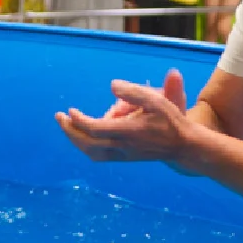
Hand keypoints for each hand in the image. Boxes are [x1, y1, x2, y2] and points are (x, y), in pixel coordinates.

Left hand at [55, 70, 190, 164]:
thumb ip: (133, 92)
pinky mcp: (124, 158)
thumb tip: (112, 85)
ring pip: (91, 153)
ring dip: (76, 140)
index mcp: (128, 132)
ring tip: (67, 126)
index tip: (69, 110)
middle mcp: (122, 146)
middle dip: (69, 131)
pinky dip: (86, 147)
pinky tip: (83, 136)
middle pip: (87, 144)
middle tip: (59, 117)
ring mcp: (122, 155)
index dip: (78, 120)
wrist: (183, 147)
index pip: (94, 129)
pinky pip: (98, 156)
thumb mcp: (156, 101)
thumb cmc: (170, 121)